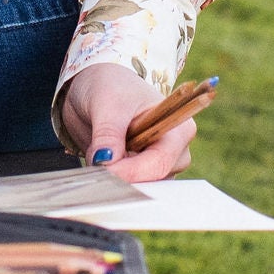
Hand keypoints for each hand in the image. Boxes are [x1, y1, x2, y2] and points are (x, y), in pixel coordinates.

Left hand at [56, 62, 193, 184]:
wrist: (96, 86)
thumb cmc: (111, 86)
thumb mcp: (108, 104)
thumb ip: (108, 134)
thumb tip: (105, 161)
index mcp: (178, 129)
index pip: (159, 163)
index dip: (131, 171)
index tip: (102, 168)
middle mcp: (173, 151)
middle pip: (153, 181)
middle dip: (123, 178)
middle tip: (96, 166)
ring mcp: (156, 163)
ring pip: (140, 188)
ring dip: (115, 180)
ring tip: (95, 159)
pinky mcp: (138, 171)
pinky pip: (128, 186)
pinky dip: (110, 181)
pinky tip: (97, 166)